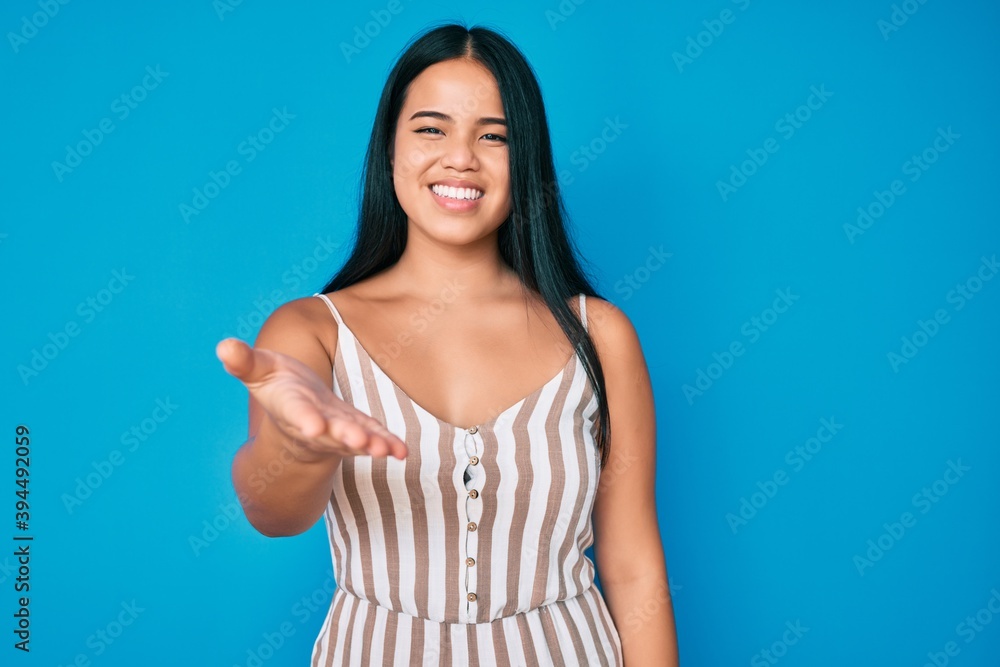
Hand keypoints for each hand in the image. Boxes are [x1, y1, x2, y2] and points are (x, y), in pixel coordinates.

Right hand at [216, 337, 407, 460]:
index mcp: (291, 406)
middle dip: (344, 436)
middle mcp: (315, 424)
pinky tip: (402, 451)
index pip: (297, 412)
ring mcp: (338, 431)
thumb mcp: (259, 371)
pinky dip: (388, 445)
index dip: (305, 418)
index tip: (313, 425)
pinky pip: (374, 439)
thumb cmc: (278, 387)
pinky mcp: (358, 431)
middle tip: (358, 441)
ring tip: (384, 450)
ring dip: (370, 444)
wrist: (298, 414)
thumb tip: (224, 346)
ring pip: (355, 439)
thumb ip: (244, 362)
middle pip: (330, 431)